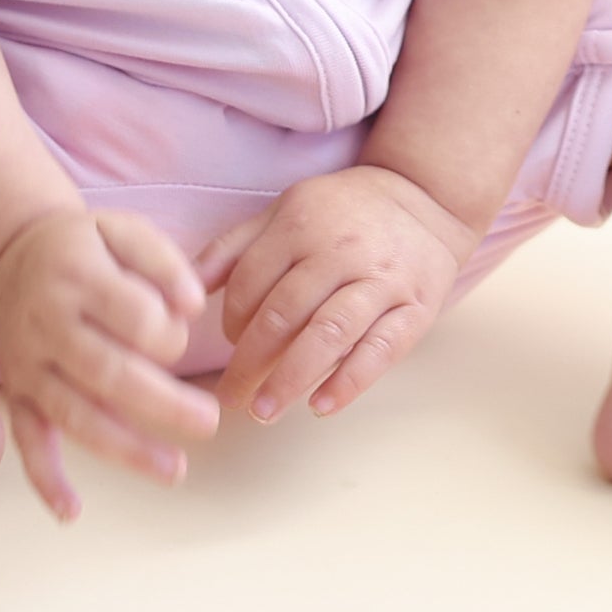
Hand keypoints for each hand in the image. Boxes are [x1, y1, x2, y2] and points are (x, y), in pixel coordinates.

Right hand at [0, 208, 220, 521]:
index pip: (132, 316)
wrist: (10, 255)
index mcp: (78, 277)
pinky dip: (45, 479)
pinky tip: (70, 513)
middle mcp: (48, 324)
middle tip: (209, 422)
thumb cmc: (83, 245)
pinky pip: (27, 441)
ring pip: (76, 414)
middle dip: (163, 403)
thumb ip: (163, 260)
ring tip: (174, 471)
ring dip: (125, 448)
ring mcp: (29, 365)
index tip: (182, 329)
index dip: (168, 330)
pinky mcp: (18, 393)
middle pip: (108, 372)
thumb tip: (195, 305)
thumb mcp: (122, 228)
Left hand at [199, 165, 478, 426]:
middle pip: (284, 312)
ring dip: (290, 378)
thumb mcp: (285, 211)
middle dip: (249, 361)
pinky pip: (381, 349)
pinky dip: (349, 381)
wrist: (425, 199)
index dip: (230, 320)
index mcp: (300, 224)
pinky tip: (321, 407)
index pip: (250, 282)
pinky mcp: (415, 307)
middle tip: (229, 398)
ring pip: (329, 333)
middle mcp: (339, 250)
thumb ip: (234, 247)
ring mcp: (380, 279)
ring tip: (262, 412)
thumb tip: (186, 288)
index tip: (226, 347)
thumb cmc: (341, 213)